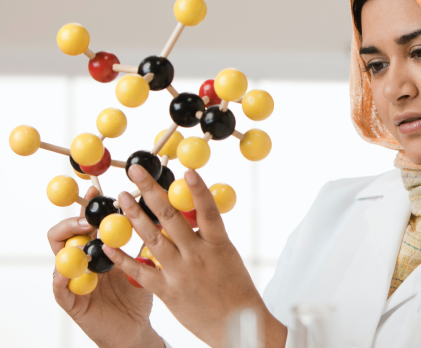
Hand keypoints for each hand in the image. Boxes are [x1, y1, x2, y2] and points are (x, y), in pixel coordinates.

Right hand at [49, 187, 163, 347]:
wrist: (136, 328)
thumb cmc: (141, 294)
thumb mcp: (145, 264)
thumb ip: (147, 241)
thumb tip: (166, 212)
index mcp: (100, 248)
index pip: (90, 221)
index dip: (91, 205)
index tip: (99, 190)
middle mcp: (84, 261)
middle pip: (68, 233)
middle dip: (76, 220)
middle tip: (90, 216)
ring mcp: (75, 280)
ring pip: (59, 257)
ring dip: (69, 244)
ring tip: (83, 235)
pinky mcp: (72, 302)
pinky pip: (60, 289)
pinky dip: (61, 278)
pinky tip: (67, 272)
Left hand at [104, 165, 286, 347]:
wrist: (237, 325)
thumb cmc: (237, 289)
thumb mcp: (228, 256)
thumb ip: (208, 236)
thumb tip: (188, 215)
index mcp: (218, 244)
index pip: (207, 210)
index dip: (197, 189)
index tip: (185, 170)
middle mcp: (197, 255)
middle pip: (170, 217)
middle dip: (150, 191)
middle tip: (136, 171)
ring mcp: (180, 273)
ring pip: (151, 238)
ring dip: (133, 215)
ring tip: (121, 197)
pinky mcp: (167, 292)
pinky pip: (140, 271)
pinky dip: (123, 257)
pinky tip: (109, 244)